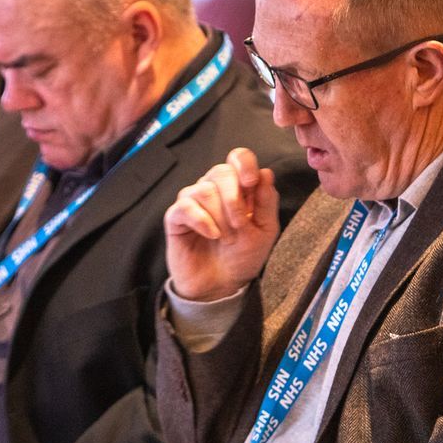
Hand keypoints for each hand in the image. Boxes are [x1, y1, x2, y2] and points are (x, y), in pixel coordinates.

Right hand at [164, 148, 280, 301]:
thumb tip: (266, 172)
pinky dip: (202, 221)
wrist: (221, 285)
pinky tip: (212, 235)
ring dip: (220, 216)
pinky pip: (186, 206)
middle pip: (221, 171)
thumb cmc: (243, 256)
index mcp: (238, 187)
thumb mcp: (265, 231)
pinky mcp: (176, 217)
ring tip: (226, 238)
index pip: (238, 157)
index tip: (250, 182)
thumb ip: (267, 202)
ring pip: (204, 189)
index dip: (244, 163)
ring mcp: (193, 201)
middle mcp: (214, 188)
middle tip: (240, 225)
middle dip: (234, 199)